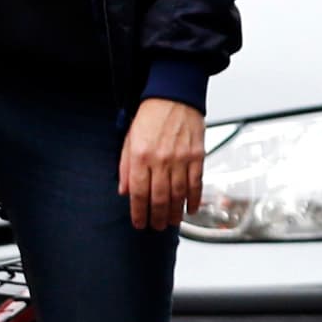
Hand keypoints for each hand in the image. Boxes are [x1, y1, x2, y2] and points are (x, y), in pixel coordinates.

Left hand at [122, 96, 206, 231]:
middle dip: (157, 217)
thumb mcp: (129, 139)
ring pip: (178, 195)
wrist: (174, 95)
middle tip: (157, 226)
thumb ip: (125, 168)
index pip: (139, 193)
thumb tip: (125, 191)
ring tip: (171, 222)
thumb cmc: (150, 115)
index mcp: (140, 155)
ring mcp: (181, 158)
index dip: (139, 213)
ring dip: (175, 213)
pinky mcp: (197, 155)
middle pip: (159, 198)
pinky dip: (194, 199)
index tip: (139, 223)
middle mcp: (161, 159)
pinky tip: (190, 209)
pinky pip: (196, 183)